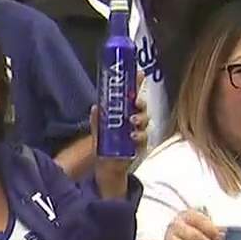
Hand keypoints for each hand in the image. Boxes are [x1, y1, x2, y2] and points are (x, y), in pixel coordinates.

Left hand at [92, 72, 148, 197]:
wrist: (108, 166)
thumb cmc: (106, 144)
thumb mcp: (98, 129)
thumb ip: (97, 119)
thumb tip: (95, 107)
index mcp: (125, 112)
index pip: (133, 94)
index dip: (138, 83)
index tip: (140, 74)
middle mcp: (134, 119)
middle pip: (142, 106)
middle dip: (141, 102)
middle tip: (136, 101)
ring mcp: (139, 131)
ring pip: (145, 120)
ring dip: (140, 118)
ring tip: (132, 120)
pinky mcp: (141, 144)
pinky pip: (143, 137)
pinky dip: (139, 135)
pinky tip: (132, 135)